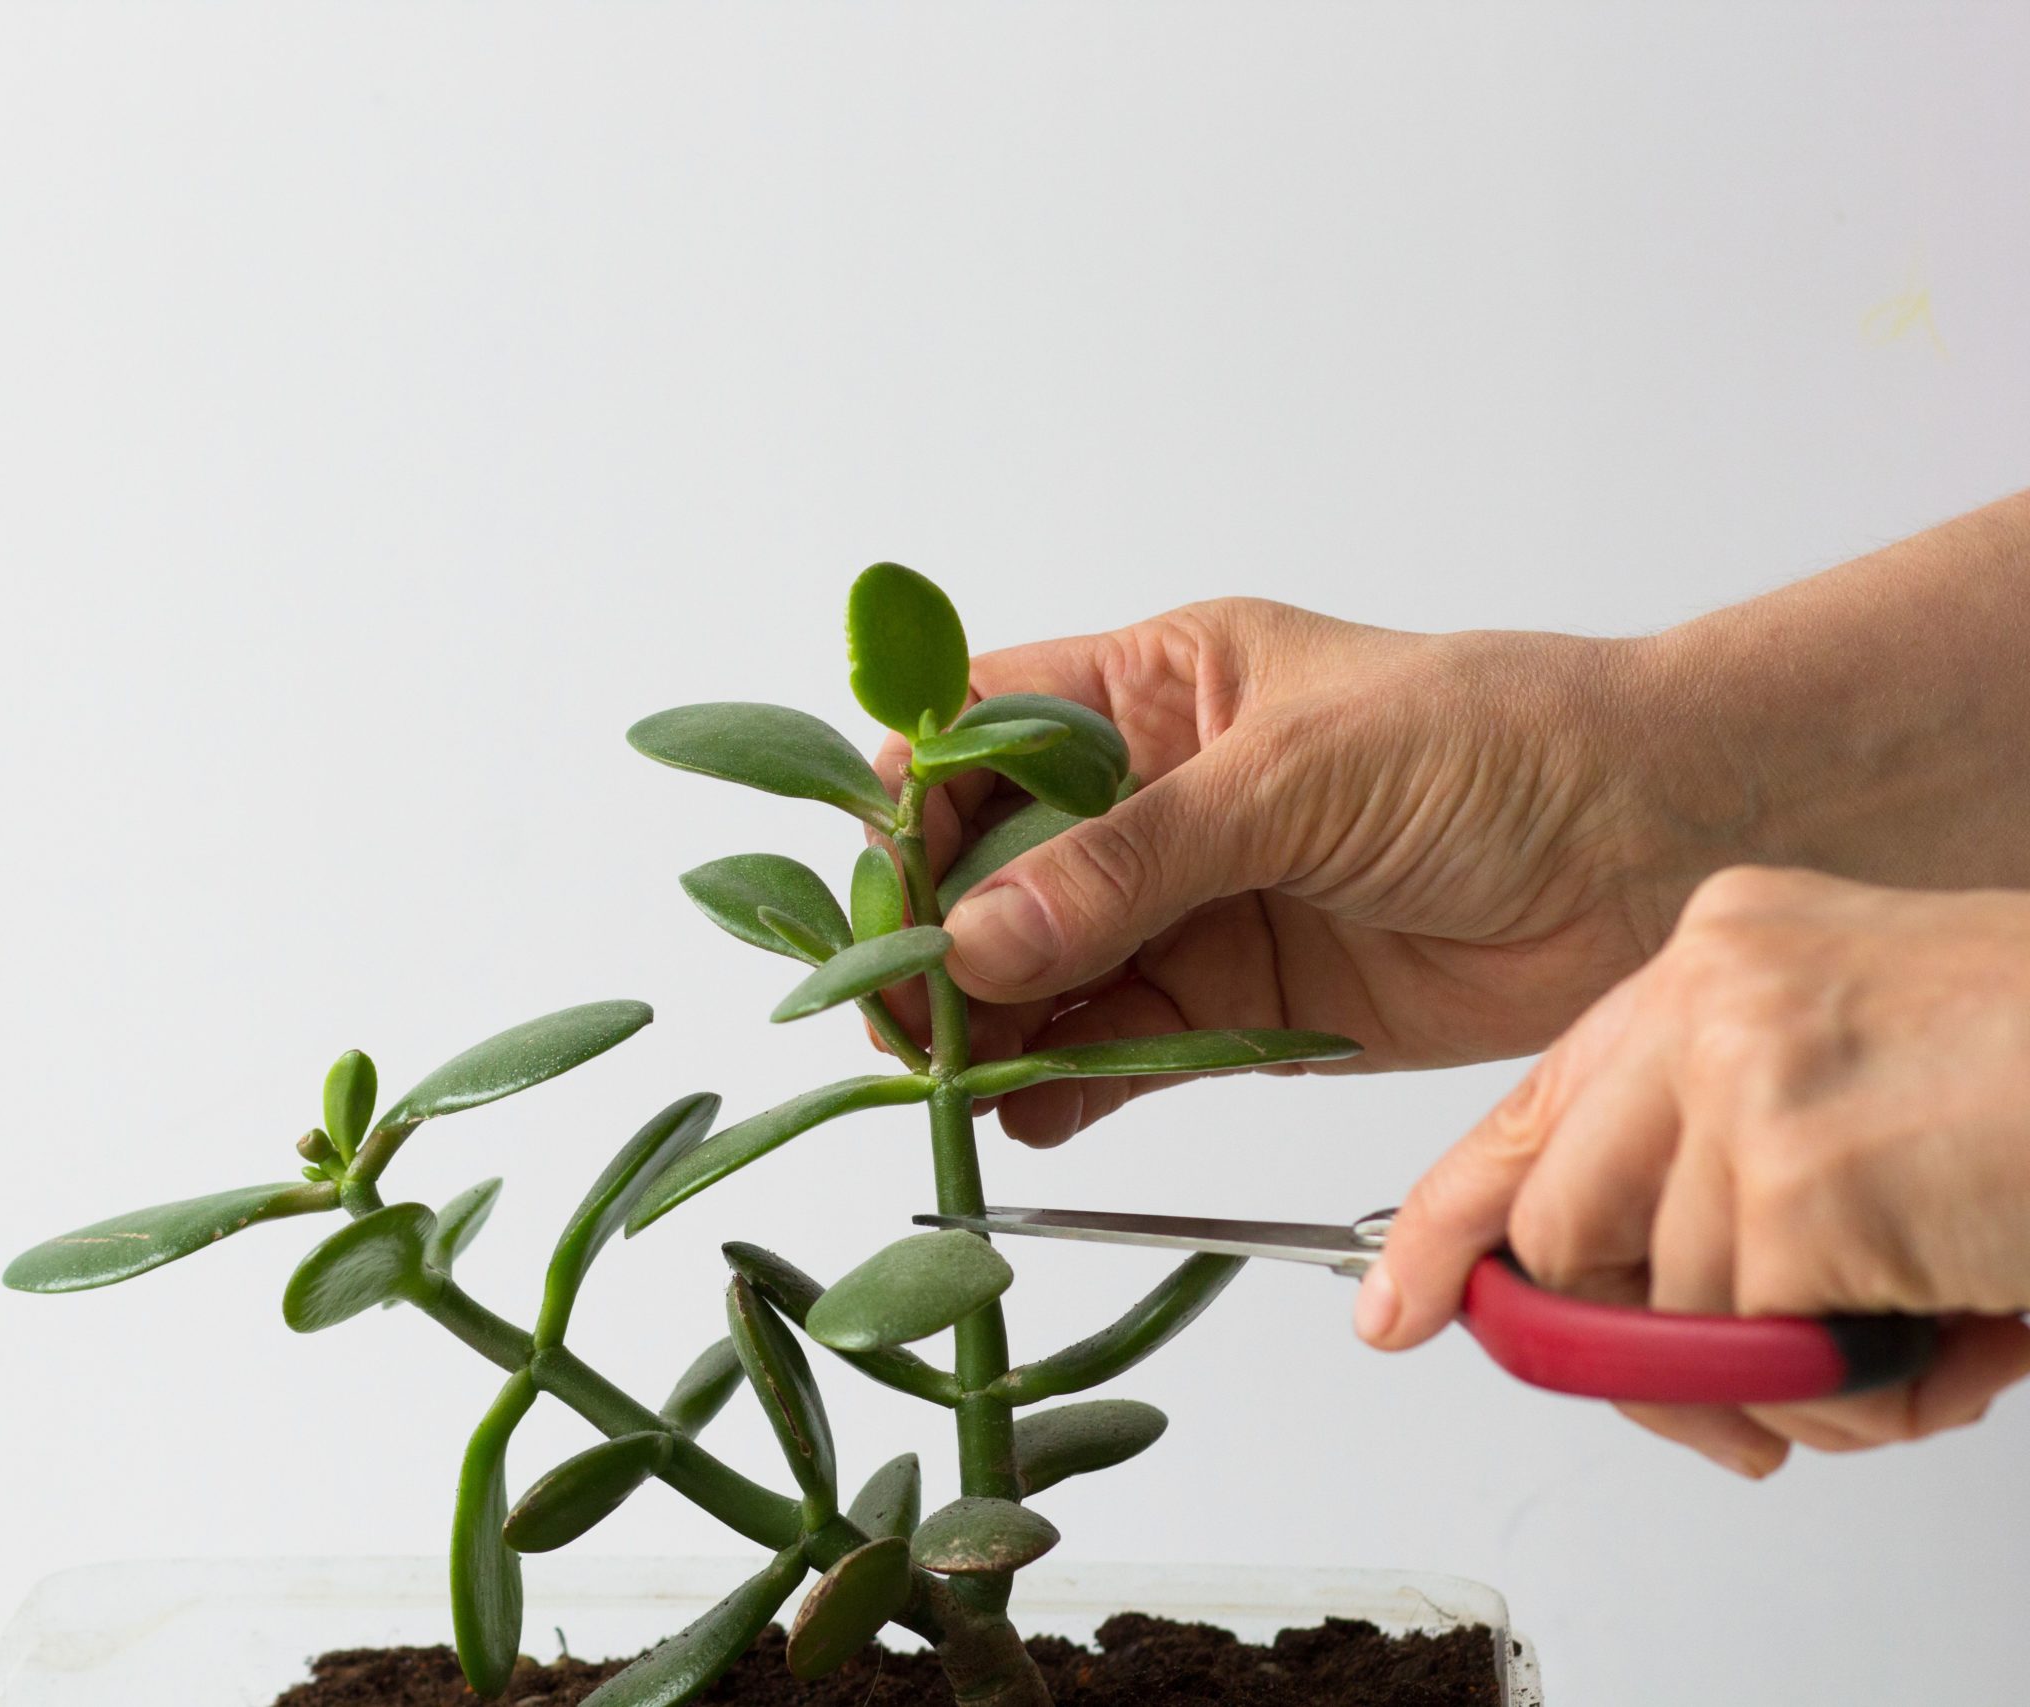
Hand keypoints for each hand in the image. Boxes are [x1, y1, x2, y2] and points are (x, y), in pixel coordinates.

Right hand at [873, 599, 1700, 1142]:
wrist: (1658, 848)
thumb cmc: (1498, 745)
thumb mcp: (1294, 778)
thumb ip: (1132, 863)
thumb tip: (976, 940)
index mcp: (1154, 691)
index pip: (980, 738)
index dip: (915, 810)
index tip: (883, 895)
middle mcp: (1155, 798)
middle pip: (991, 870)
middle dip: (937, 937)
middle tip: (903, 1014)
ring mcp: (1195, 907)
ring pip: (1045, 970)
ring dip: (992, 1021)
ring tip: (951, 1074)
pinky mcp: (1240, 1006)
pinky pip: (1121, 1048)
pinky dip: (1065, 1085)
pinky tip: (1026, 1109)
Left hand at [1359, 865, 2029, 1475]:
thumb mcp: (1870, 1091)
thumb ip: (1744, 1174)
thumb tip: (1651, 1333)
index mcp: (1723, 956)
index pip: (1539, 1104)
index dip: (1459, 1221)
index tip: (1404, 1304)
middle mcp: (1713, 990)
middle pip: (1563, 1225)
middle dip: (1637, 1351)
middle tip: (1745, 1411)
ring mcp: (1744, 1073)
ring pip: (1676, 1309)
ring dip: (1800, 1374)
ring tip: (1930, 1329)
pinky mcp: (1798, 1172)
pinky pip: (1769, 1349)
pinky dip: (1866, 1385)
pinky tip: (1961, 1327)